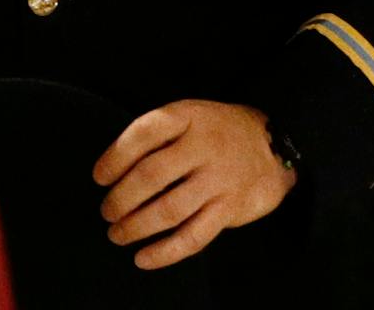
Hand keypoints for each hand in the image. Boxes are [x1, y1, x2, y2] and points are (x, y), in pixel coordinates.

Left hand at [92, 99, 295, 269]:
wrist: (274, 146)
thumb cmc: (217, 132)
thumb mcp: (190, 115)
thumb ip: (158, 135)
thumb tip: (112, 168)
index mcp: (188, 116)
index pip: (143, 134)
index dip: (114, 157)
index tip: (99, 177)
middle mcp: (204, 147)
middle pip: (151, 176)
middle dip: (120, 199)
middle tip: (106, 211)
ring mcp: (219, 179)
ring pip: (169, 210)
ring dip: (136, 227)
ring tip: (117, 234)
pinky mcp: (230, 208)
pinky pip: (193, 237)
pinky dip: (164, 252)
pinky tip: (143, 258)